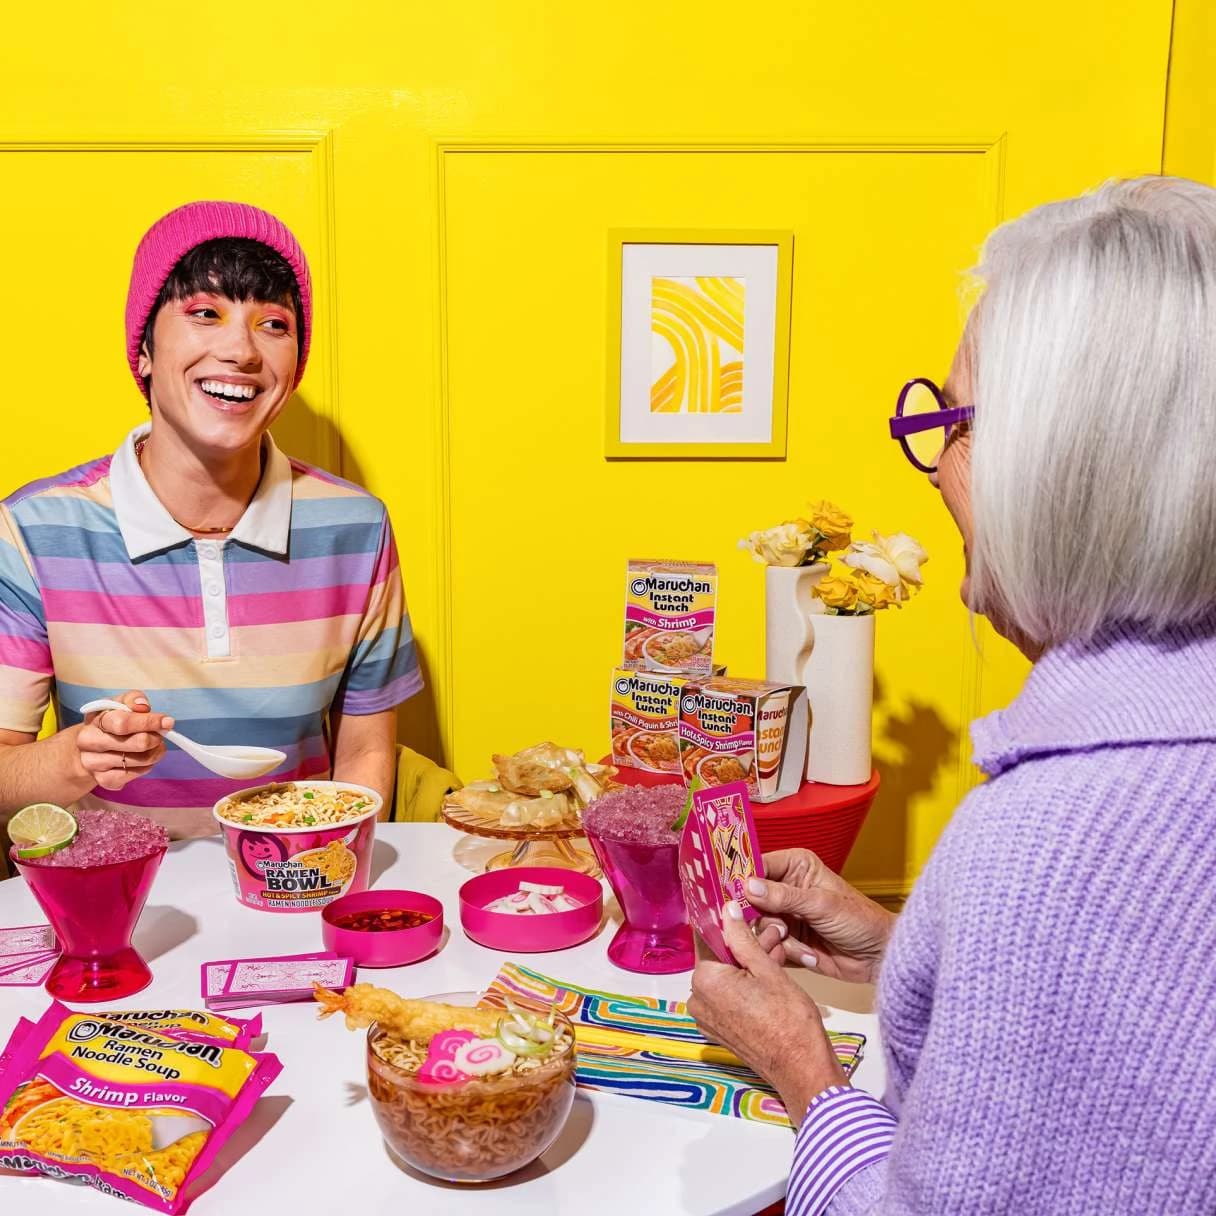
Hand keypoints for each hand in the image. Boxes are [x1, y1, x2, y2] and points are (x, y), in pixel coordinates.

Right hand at [74, 690, 171, 790]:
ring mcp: (94, 764)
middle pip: (137, 744)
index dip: (149, 722)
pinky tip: (143, 758)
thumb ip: (132, 699)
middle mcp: (90, 743)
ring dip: (155, 752)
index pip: (124, 723)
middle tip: (160, 735)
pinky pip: (136, 774)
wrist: (90, 748)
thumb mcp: (119, 704)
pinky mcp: (104, 780)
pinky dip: (147, 766)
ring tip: (154, 745)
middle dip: (155, 738)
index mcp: (95, 720)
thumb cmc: (111, 721)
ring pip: (141, 760)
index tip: (167, 721)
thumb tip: (143, 706)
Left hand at [688, 903, 846, 1125]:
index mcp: (705, 980)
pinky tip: (770, 975)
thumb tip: (727, 911)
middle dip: (746, 945)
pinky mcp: (720, 1030)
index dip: (728, 924)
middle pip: (720, 959)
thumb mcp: (767, 969)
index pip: (708, 939)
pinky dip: (746, 985)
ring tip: (777, 952)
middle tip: (773, 934)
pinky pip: (728, 997)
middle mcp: (698, 1000)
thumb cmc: (788, 1021)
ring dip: (749, 964)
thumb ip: (742, 938)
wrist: (801, 1068)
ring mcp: (708, 1018)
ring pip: (727, 978)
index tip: (743, 915)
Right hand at [747, 849, 896, 983]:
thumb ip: (783, 896)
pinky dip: (786, 953)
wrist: (879, 957)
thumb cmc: (860, 920)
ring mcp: (785, 915)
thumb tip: (748, 886)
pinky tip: (809, 955)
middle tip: (779, 928)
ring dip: (777, 938)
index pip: (757, 865)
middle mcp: (785, 888)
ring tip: (802, 944)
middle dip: (762, 918)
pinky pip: (769, 945)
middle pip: (750, 900)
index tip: (728, 894)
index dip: (741, 879)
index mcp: (795, 866)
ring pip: (758, 926)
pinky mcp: (787, 939)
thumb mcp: (821, 904)